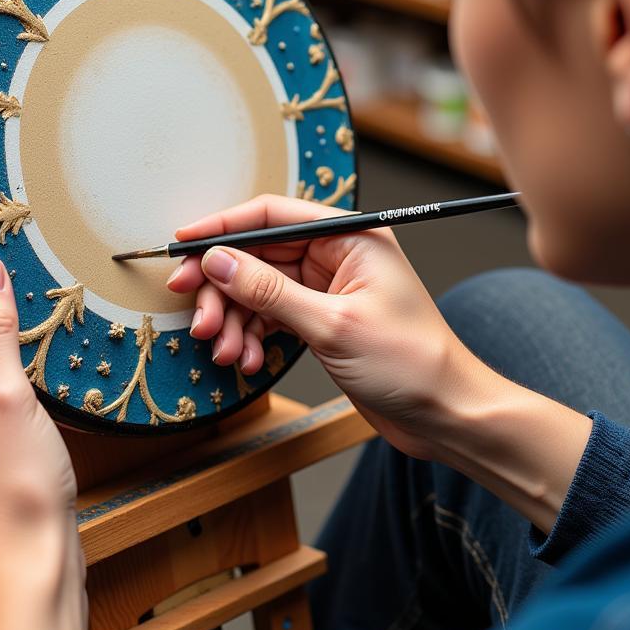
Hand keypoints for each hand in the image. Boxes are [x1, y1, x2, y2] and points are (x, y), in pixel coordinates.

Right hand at [168, 195, 482, 459]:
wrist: (446, 414)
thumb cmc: (412, 363)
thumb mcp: (332, 326)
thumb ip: (269, 292)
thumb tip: (217, 260)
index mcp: (351, 236)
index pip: (272, 215)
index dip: (222, 227)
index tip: (182, 243)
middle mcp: (337, 255)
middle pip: (258, 255)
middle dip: (223, 287)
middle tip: (198, 316)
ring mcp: (327, 288)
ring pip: (259, 289)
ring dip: (236, 319)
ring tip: (226, 349)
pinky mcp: (321, 319)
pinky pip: (271, 315)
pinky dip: (254, 335)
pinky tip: (250, 359)